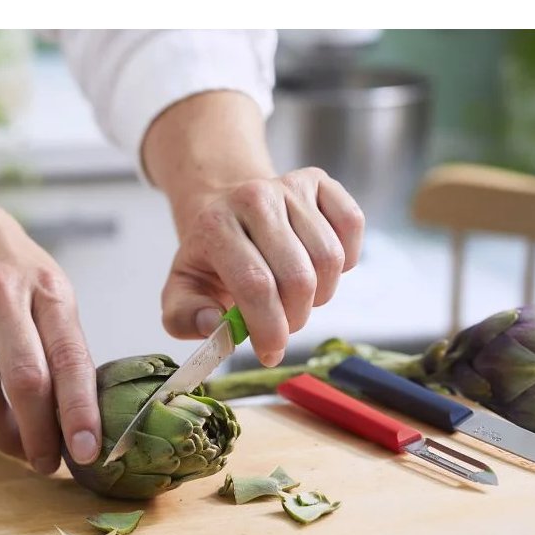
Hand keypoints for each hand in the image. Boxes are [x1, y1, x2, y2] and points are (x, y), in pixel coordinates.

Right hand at [0, 192, 101, 473]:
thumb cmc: (5, 262)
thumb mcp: (46, 284)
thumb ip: (61, 340)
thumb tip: (81, 411)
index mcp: (48, 289)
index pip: (70, 359)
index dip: (80, 412)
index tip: (90, 452)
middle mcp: (3, 297)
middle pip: (25, 381)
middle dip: (41, 435)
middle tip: (51, 465)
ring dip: (4, 436)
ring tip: (22, 452)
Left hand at [162, 167, 363, 365]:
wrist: (228, 213)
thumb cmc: (211, 260)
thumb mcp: (183, 291)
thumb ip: (186, 317)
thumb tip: (215, 324)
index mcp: (214, 226)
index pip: (254, 284)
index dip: (269, 327)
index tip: (271, 353)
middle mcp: (253, 197)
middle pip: (297, 277)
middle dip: (295, 318)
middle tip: (282, 326)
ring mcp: (289, 185)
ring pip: (329, 258)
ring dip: (320, 294)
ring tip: (297, 297)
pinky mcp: (319, 181)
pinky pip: (351, 226)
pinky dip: (345, 260)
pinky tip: (319, 268)